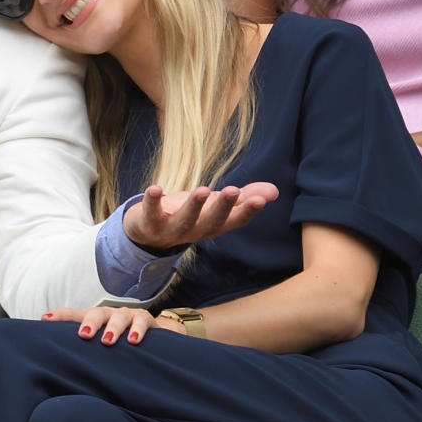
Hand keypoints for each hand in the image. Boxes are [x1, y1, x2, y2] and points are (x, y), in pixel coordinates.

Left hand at [42, 306, 158, 345]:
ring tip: (108, 341)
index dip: (60, 316)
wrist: (151, 338)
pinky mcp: (144, 318)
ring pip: (118, 317)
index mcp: (92, 320)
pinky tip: (134, 341)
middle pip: (96, 314)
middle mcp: (107, 314)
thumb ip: (83, 354)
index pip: (73, 315)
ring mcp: (126, 315)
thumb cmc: (118, 344)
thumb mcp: (99, 347)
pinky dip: (137, 330)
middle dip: (89, 323)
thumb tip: (59, 370)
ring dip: (112, 328)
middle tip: (84, 334)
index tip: (45, 320)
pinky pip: (140, 321)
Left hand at [123, 182, 278, 252]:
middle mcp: (195, 231)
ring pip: (185, 220)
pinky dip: (152, 202)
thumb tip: (273, 191)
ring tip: (203, 190)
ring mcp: (171, 229)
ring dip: (194, 206)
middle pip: (212, 222)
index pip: (235, 221)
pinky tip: (155, 189)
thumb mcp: (215, 206)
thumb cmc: (189, 215)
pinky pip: (150, 213)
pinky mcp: (149, 223)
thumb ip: (242, 198)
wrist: (148, 232)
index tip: (260, 199)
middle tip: (233, 191)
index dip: (247, 211)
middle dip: (223, 207)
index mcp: (214, 225)